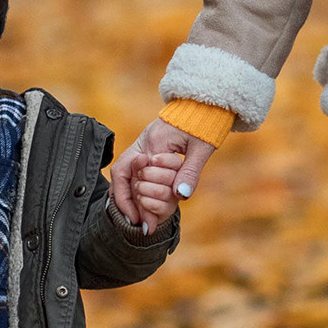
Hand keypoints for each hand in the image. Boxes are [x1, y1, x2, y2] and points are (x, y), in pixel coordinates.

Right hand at [111, 115, 217, 229]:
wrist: (204, 102)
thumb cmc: (205, 122)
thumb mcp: (202, 148)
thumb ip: (190, 171)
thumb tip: (181, 196)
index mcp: (154, 143)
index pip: (135, 177)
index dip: (134, 203)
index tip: (145, 223)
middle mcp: (143, 144)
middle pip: (122, 177)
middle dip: (128, 203)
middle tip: (142, 224)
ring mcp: (143, 144)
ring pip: (123, 174)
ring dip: (129, 196)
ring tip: (139, 218)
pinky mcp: (147, 147)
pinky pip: (133, 169)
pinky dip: (134, 186)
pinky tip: (142, 201)